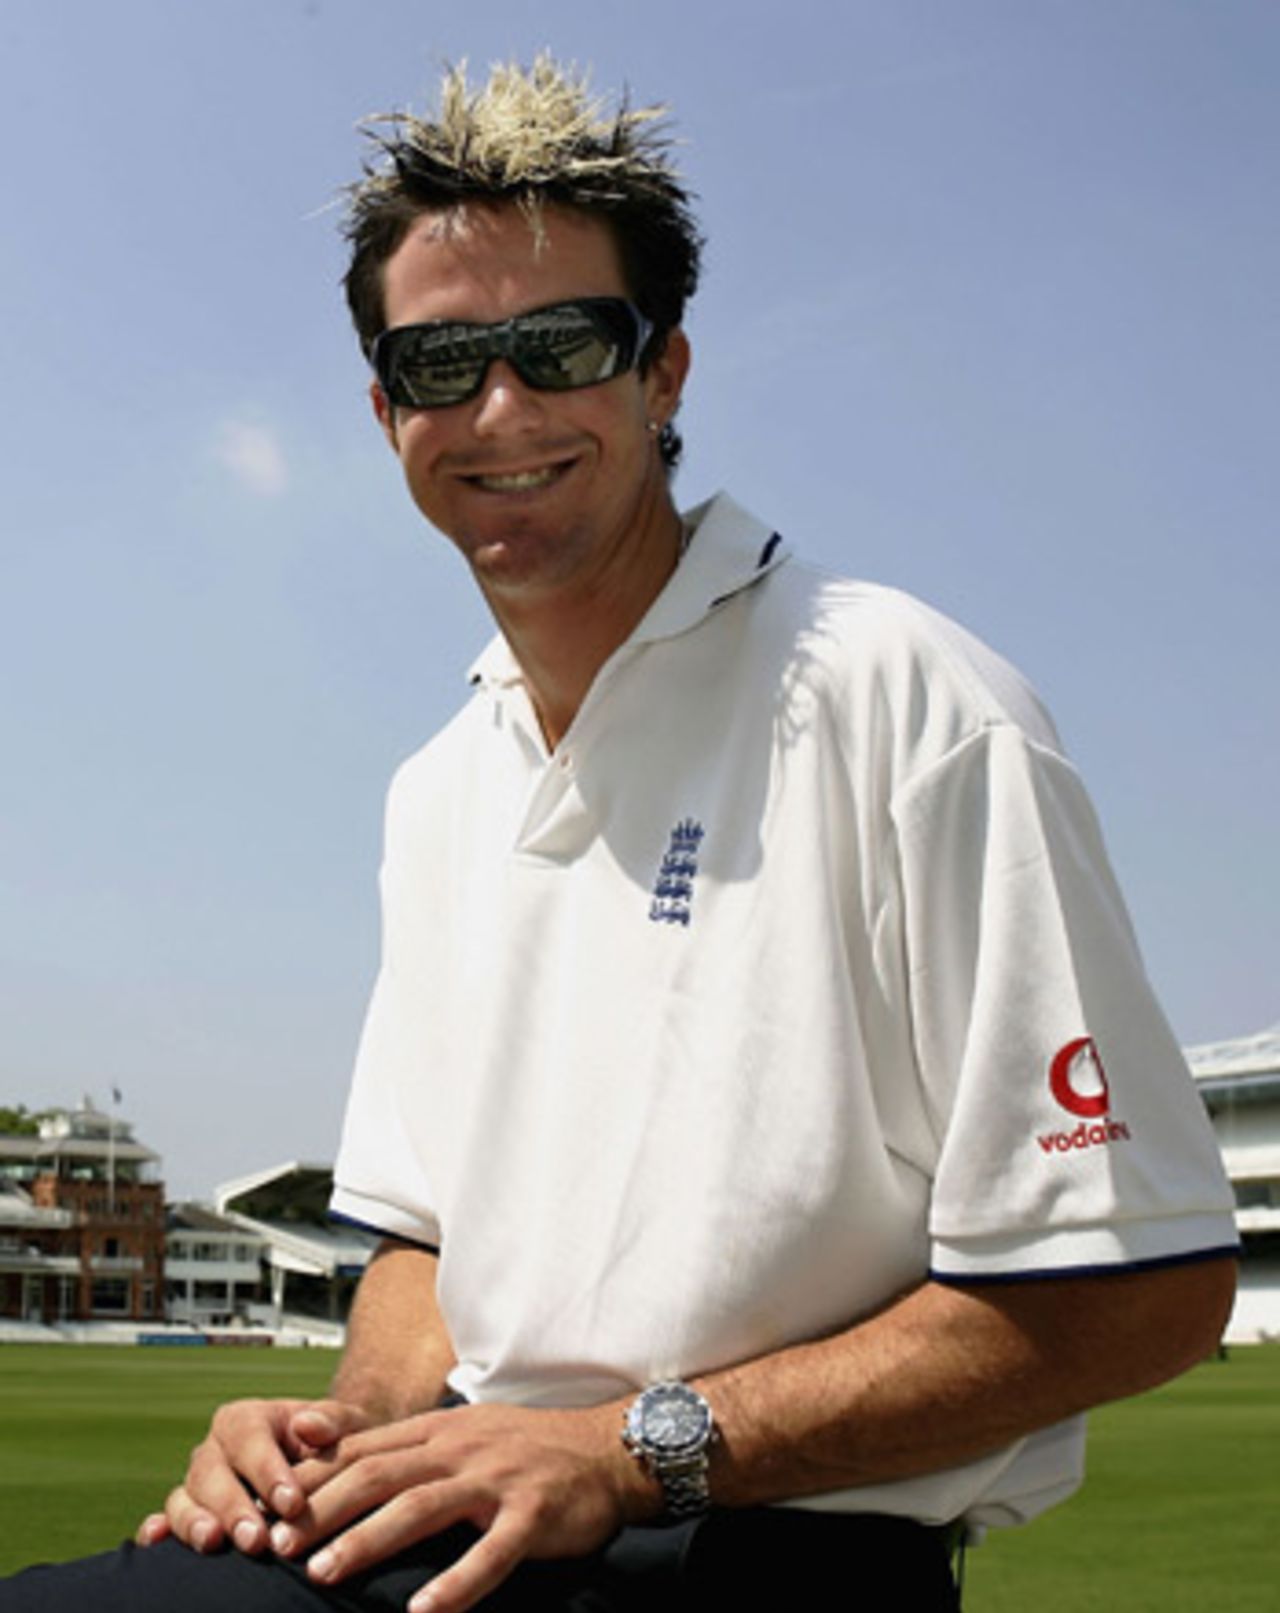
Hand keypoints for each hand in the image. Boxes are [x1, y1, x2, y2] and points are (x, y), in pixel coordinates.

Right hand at [136, 1396, 373, 1554]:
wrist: (329, 1469)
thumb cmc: (339, 1445)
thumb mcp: (347, 1426)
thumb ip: (332, 1421)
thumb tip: (306, 1424)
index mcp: (250, 1419)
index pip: (250, 1438)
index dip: (267, 1470)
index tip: (292, 1503)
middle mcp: (216, 1449)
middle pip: (211, 1472)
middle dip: (233, 1506)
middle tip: (257, 1540)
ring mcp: (198, 1483)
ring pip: (183, 1498)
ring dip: (194, 1521)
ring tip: (213, 1543)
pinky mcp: (190, 1514)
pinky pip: (166, 1520)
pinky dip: (158, 1530)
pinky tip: (156, 1543)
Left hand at [269, 1400, 658, 1612]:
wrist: (606, 1448)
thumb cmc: (527, 1448)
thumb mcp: (464, 1435)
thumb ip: (410, 1450)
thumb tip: (345, 1467)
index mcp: (439, 1431)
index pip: (364, 1450)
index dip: (314, 1478)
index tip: (267, 1508)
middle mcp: (460, 1448)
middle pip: (378, 1475)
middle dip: (323, 1511)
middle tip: (278, 1546)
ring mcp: (496, 1479)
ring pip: (421, 1508)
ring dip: (367, 1541)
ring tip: (324, 1574)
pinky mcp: (531, 1514)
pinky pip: (491, 1553)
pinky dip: (456, 1583)